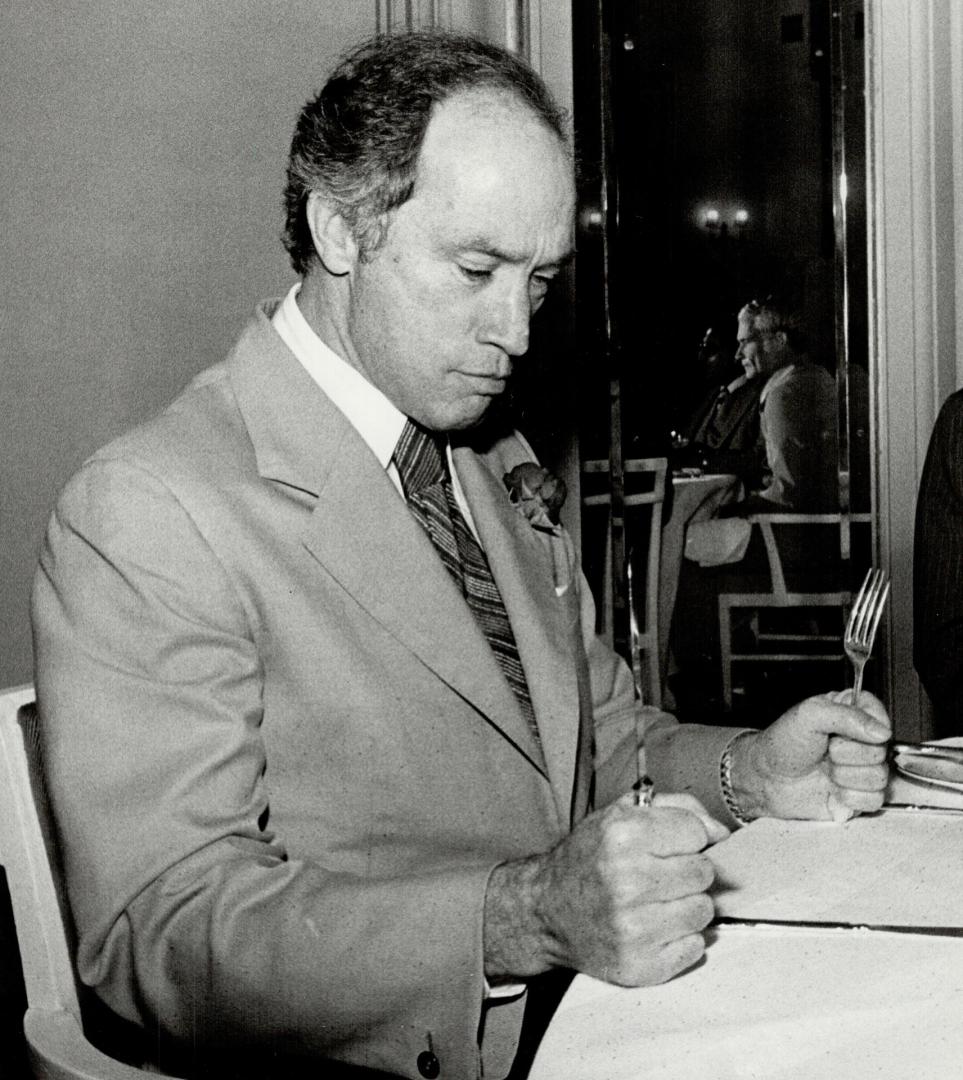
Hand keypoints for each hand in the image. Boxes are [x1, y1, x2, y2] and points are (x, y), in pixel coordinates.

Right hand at [484, 794, 727, 986]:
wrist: (546, 911)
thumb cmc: (587, 860)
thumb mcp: (619, 815)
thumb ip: (674, 808)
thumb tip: (719, 831)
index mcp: (622, 836)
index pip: (695, 832)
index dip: (687, 837)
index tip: (671, 844)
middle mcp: (627, 882)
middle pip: (704, 872)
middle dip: (688, 870)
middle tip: (661, 874)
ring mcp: (634, 929)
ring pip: (704, 911)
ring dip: (687, 905)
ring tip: (657, 901)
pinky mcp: (641, 965)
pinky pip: (696, 947)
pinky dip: (681, 938)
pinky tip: (655, 927)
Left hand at [730, 691, 890, 821]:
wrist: (767, 778)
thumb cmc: (782, 744)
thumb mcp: (808, 715)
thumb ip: (846, 716)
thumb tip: (881, 730)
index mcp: (852, 714)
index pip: (881, 717)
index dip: (867, 728)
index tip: (841, 732)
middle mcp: (861, 741)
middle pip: (881, 751)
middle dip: (847, 754)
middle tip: (826, 752)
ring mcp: (862, 769)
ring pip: (880, 777)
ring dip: (846, 776)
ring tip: (826, 770)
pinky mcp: (861, 795)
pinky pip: (874, 800)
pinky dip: (850, 797)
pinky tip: (833, 789)